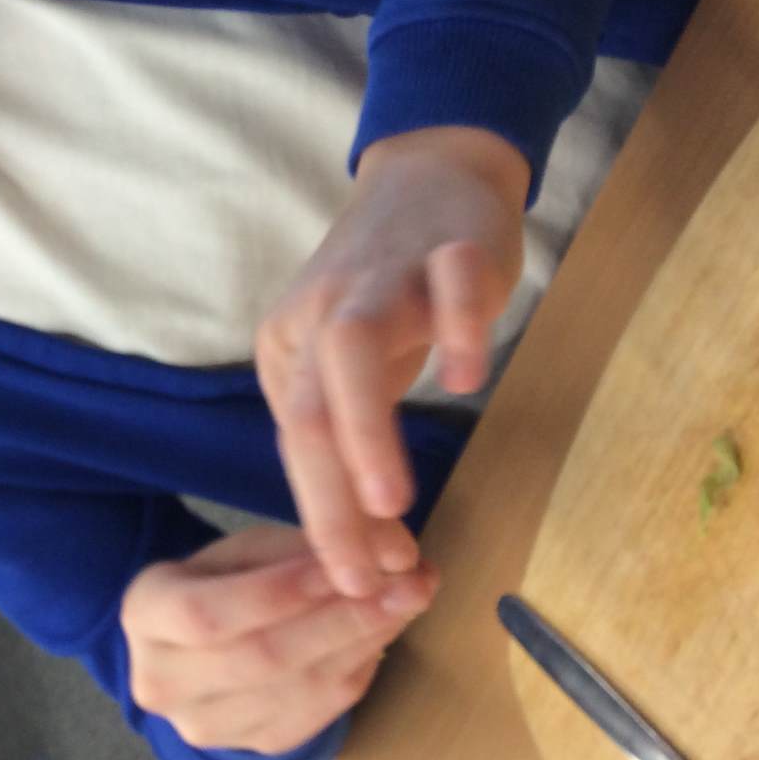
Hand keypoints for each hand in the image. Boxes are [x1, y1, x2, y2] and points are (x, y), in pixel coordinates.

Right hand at [122, 523, 437, 755]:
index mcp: (143, 616)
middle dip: (344, 618)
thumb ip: (301, 548)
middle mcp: (161, 683)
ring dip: (366, 641)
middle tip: (409, 583)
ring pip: (298, 688)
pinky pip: (319, 711)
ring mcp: (206, 726)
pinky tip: (388, 632)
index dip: (281, 593)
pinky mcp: (253, 747)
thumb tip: (386, 550)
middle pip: (261, 658)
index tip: (347, 564)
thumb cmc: (223, 581)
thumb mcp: (243, 549)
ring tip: (412, 599)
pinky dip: (361, 667)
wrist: (197, 651)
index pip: (209, 614)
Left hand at [257, 124, 527, 597]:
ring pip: (354, 347)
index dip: (324, 521)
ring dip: (365, 428)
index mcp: (290, 347)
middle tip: (359, 573)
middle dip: (330, 500)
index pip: (298, 448)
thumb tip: (371, 543)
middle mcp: (322, 313)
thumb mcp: (350, 367)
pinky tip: (468, 376)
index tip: (356, 587)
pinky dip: (458, 328)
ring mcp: (383, 276)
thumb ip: (352, 441)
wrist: (430, 172)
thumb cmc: (391, 290)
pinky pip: (450, 283)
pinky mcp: (448, 246)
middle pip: (309, 412)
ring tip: (388, 499)